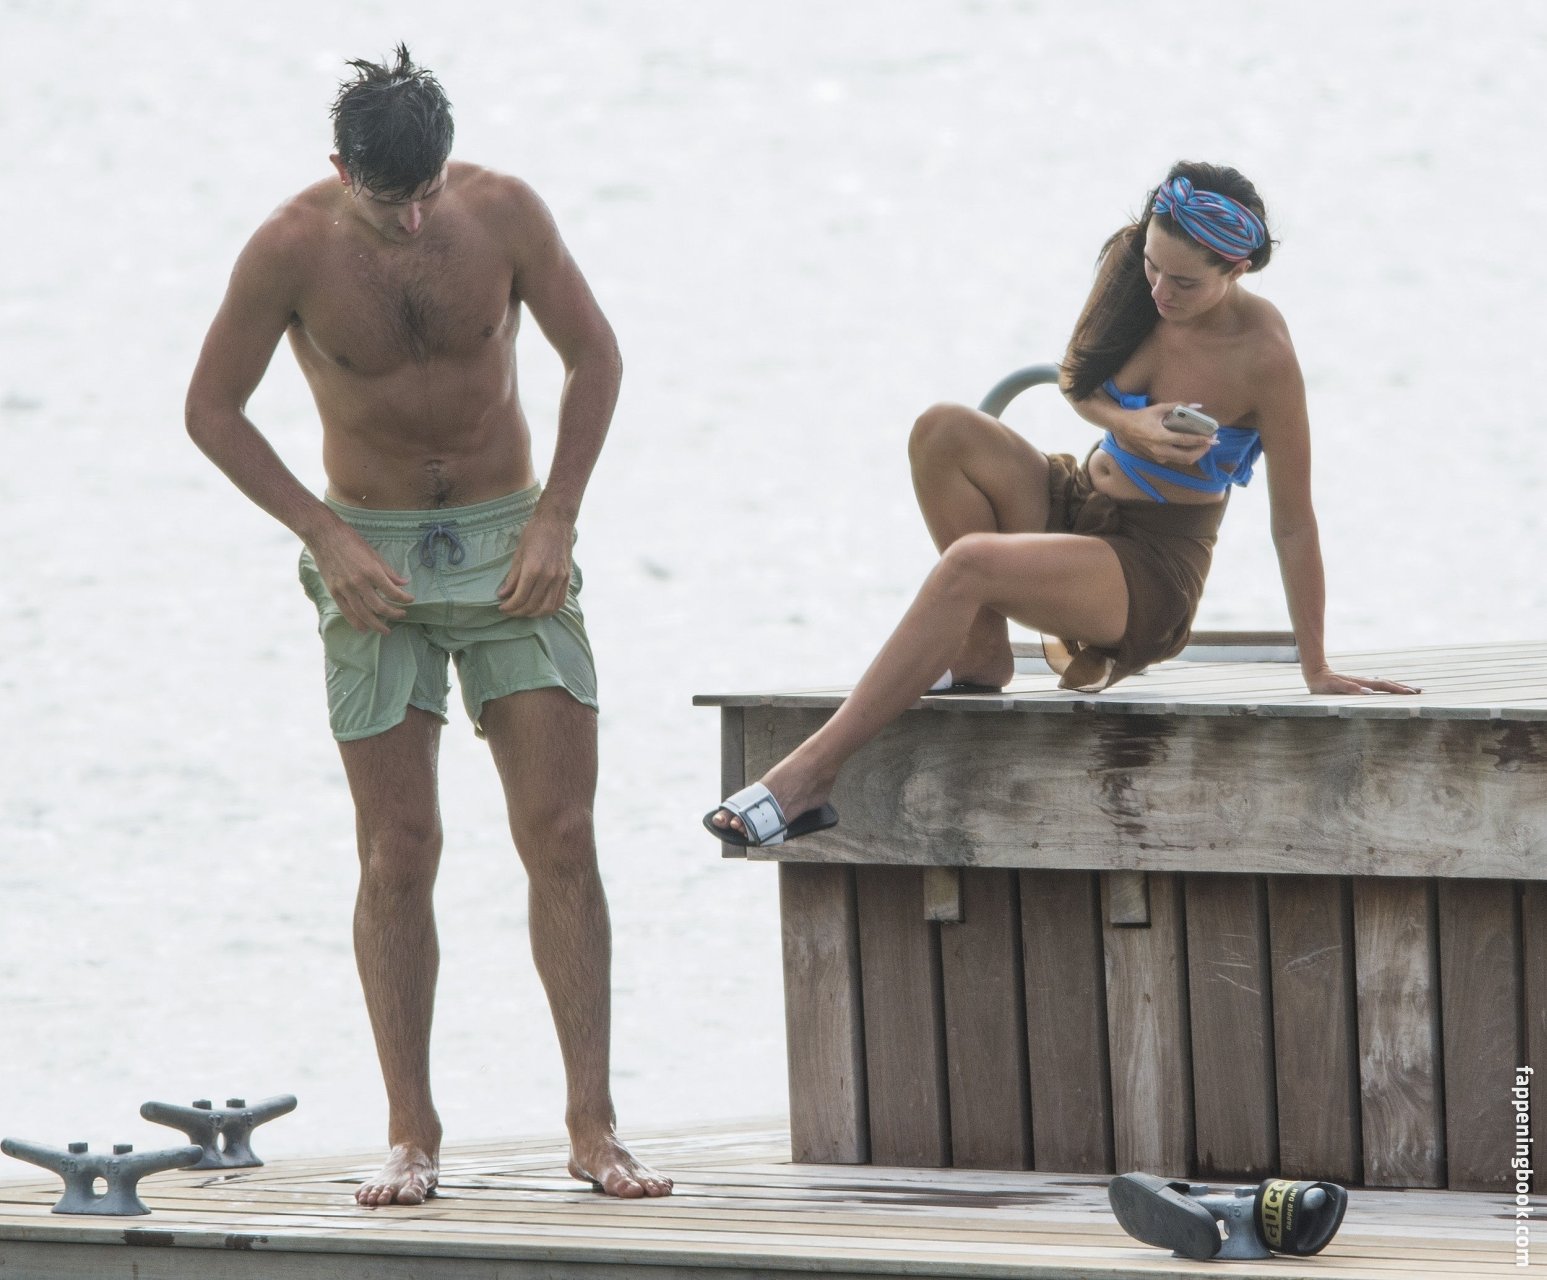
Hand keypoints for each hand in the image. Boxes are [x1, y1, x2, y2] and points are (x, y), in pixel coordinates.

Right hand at [309, 520, 413, 634]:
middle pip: (380, 607)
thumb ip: (388, 571)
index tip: (410, 600)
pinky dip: (356, 622)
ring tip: (386, 630)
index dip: (404, 599)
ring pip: (363, 614)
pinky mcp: (334, 591)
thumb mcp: (373, 553)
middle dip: (394, 614)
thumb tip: (404, 583)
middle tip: (402, 615)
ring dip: (376, 624)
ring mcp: (345, 589)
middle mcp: (359, 583)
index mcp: (372, 571)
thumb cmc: (350, 541)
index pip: (393, 592)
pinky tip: (364, 629)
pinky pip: (346, 611)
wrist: (324, 535)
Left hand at [497, 508, 574, 616]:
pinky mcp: (566, 578)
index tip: (501, 607)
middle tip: (510, 610)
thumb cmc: (534, 533)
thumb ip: (512, 577)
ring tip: (524, 611)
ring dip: (534, 614)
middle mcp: (548, 577)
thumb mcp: (518, 554)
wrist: (556, 521)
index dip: (509, 607)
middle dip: (518, 612)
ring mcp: (560, 578)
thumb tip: (503, 594)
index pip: (519, 598)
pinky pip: (560, 601)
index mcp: (533, 570)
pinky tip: (540, 607)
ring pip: (548, 608)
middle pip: (532, 606)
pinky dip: (549, 609)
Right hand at [1117, 402, 1216, 467]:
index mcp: (1161, 437)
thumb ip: (1179, 406)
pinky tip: (1190, 446)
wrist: (1123, 427)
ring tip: (1204, 445)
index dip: (1201, 440)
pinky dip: (1185, 454)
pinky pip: (1175, 459)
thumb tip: (1197, 406)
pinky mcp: (1157, 458)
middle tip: (1211, 442)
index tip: (1212, 438)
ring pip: (1182, 460)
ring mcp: (1158, 456)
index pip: (1185, 440)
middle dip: (1202, 451)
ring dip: (1195, 454)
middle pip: (1187, 457)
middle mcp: (1160, 450)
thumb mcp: (1159, 408)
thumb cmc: (1141, 416)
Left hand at [1304, 668, 1421, 695]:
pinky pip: (1377, 686)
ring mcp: (1362, 683)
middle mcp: (1364, 682)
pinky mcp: (1358, 685)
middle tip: (1420, 691)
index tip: (1412, 693)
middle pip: (1387, 684)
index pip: (1383, 687)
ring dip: (1398, 687)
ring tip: (1411, 690)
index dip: (1397, 690)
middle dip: (1403, 688)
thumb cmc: (1322, 683)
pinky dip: (1387, 688)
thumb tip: (1367, 692)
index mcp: (1361, 684)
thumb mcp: (1333, 687)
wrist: (1314, 673)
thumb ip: (1349, 688)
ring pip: (1383, 684)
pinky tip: (1391, 690)